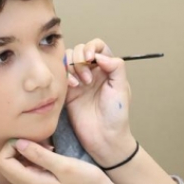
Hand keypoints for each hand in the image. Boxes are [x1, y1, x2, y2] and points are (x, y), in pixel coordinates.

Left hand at [0, 138, 115, 183]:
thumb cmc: (87, 181)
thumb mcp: (64, 166)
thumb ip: (39, 155)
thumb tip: (18, 143)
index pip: (2, 163)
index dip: (11, 147)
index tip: (30, 140)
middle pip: (5, 164)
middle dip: (17, 148)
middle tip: (40, 143)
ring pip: (16, 165)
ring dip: (26, 152)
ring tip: (47, 147)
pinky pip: (27, 168)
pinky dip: (33, 157)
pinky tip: (50, 152)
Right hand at [65, 39, 136, 165]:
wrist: (104, 137)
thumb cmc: (116, 115)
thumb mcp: (122, 88)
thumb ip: (115, 67)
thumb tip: (100, 55)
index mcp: (107, 69)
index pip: (97, 46)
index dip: (92, 47)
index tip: (91, 58)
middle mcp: (92, 72)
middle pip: (80, 50)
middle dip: (80, 59)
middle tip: (87, 78)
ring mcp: (79, 81)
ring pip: (68, 60)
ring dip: (72, 66)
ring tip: (80, 83)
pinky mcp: (68, 91)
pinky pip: (61, 75)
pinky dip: (64, 75)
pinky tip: (72, 86)